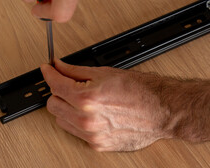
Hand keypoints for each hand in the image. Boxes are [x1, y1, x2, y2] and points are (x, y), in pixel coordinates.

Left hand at [40, 59, 173, 150]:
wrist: (162, 110)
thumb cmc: (139, 91)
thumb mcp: (104, 72)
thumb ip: (75, 70)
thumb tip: (59, 66)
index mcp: (87, 98)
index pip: (55, 84)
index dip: (48, 73)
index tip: (47, 69)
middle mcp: (86, 119)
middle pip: (52, 104)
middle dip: (57, 92)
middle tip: (66, 83)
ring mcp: (91, 134)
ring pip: (60, 120)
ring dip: (65, 107)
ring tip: (80, 99)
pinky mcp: (97, 145)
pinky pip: (74, 132)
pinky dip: (75, 121)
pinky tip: (87, 112)